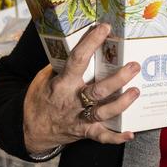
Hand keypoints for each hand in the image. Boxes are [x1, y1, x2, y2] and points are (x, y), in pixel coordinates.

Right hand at [22, 23, 140, 153]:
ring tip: (136, 91)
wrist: (29, 129)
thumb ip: (62, 65)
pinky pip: (101, 137)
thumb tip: (82, 44)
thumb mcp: (44, 78)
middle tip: (135, 66)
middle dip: (118, 79)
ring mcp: (79, 118)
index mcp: (61, 84)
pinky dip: (116, 137)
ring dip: (122, 103)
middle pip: (98, 90)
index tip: (104, 28)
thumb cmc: (40, 98)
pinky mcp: (84, 132)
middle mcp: (72, 101)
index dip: (91, 43)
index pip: (77, 60)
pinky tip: (130, 134)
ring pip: (103, 112)